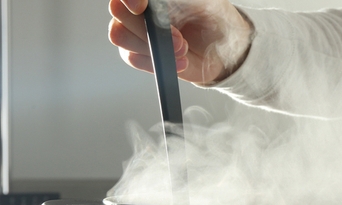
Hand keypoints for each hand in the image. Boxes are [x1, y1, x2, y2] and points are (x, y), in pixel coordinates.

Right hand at [108, 0, 252, 83]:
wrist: (224, 47)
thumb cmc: (212, 15)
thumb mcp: (201, 0)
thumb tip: (150, 0)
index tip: (141, 7)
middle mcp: (137, 8)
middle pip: (118, 13)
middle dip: (148, 28)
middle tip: (179, 38)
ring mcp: (135, 30)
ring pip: (120, 36)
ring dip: (152, 47)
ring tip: (182, 50)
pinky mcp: (140, 53)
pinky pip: (132, 57)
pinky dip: (155, 63)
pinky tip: (179, 62)